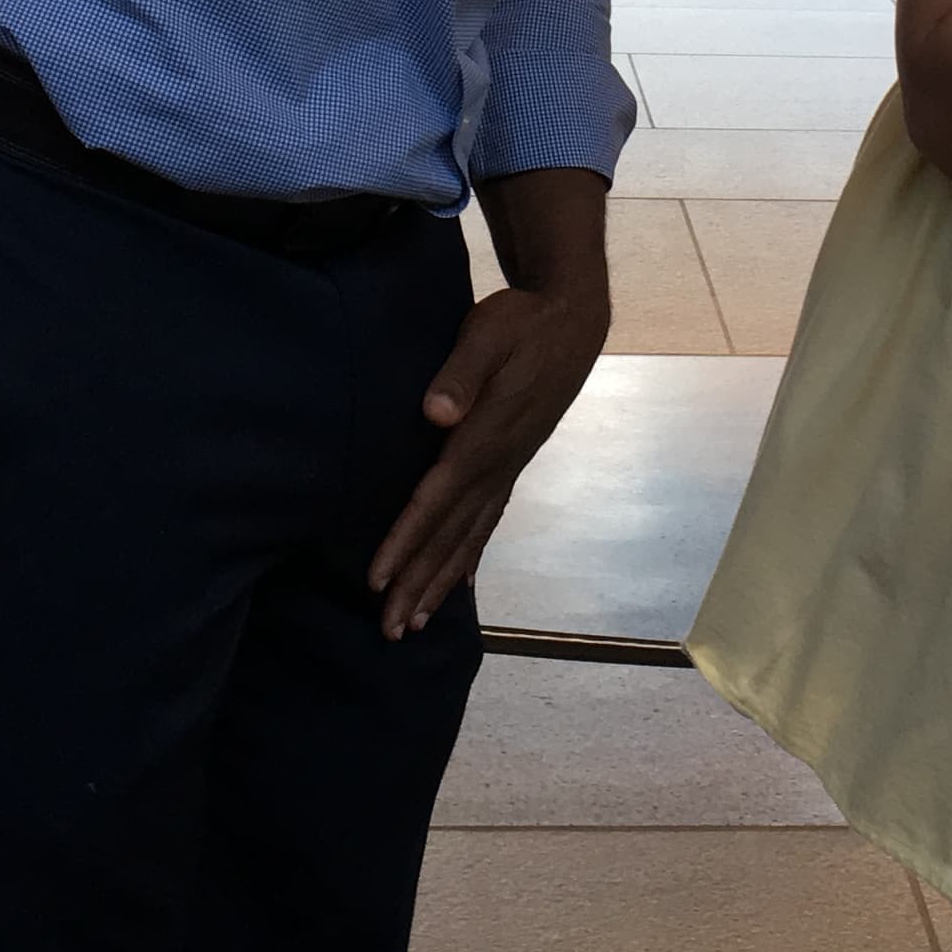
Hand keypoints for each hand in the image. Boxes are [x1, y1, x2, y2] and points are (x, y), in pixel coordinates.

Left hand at [367, 279, 612, 637]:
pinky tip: (458, 582)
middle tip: (390, 630)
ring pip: (469, 535)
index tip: (378, 579)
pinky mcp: (512, 463)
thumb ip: (463, 371)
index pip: (437, 498)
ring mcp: (508, 467)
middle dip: (417, 581)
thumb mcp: (491, 331)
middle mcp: (497, 463)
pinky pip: (488, 520)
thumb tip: (435, 413)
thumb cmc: (524, 321)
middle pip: (450, 533)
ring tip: (414, 622)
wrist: (573, 321)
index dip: (406, 540)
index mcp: (485, 436)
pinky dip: (470, 555)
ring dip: (439, 580)